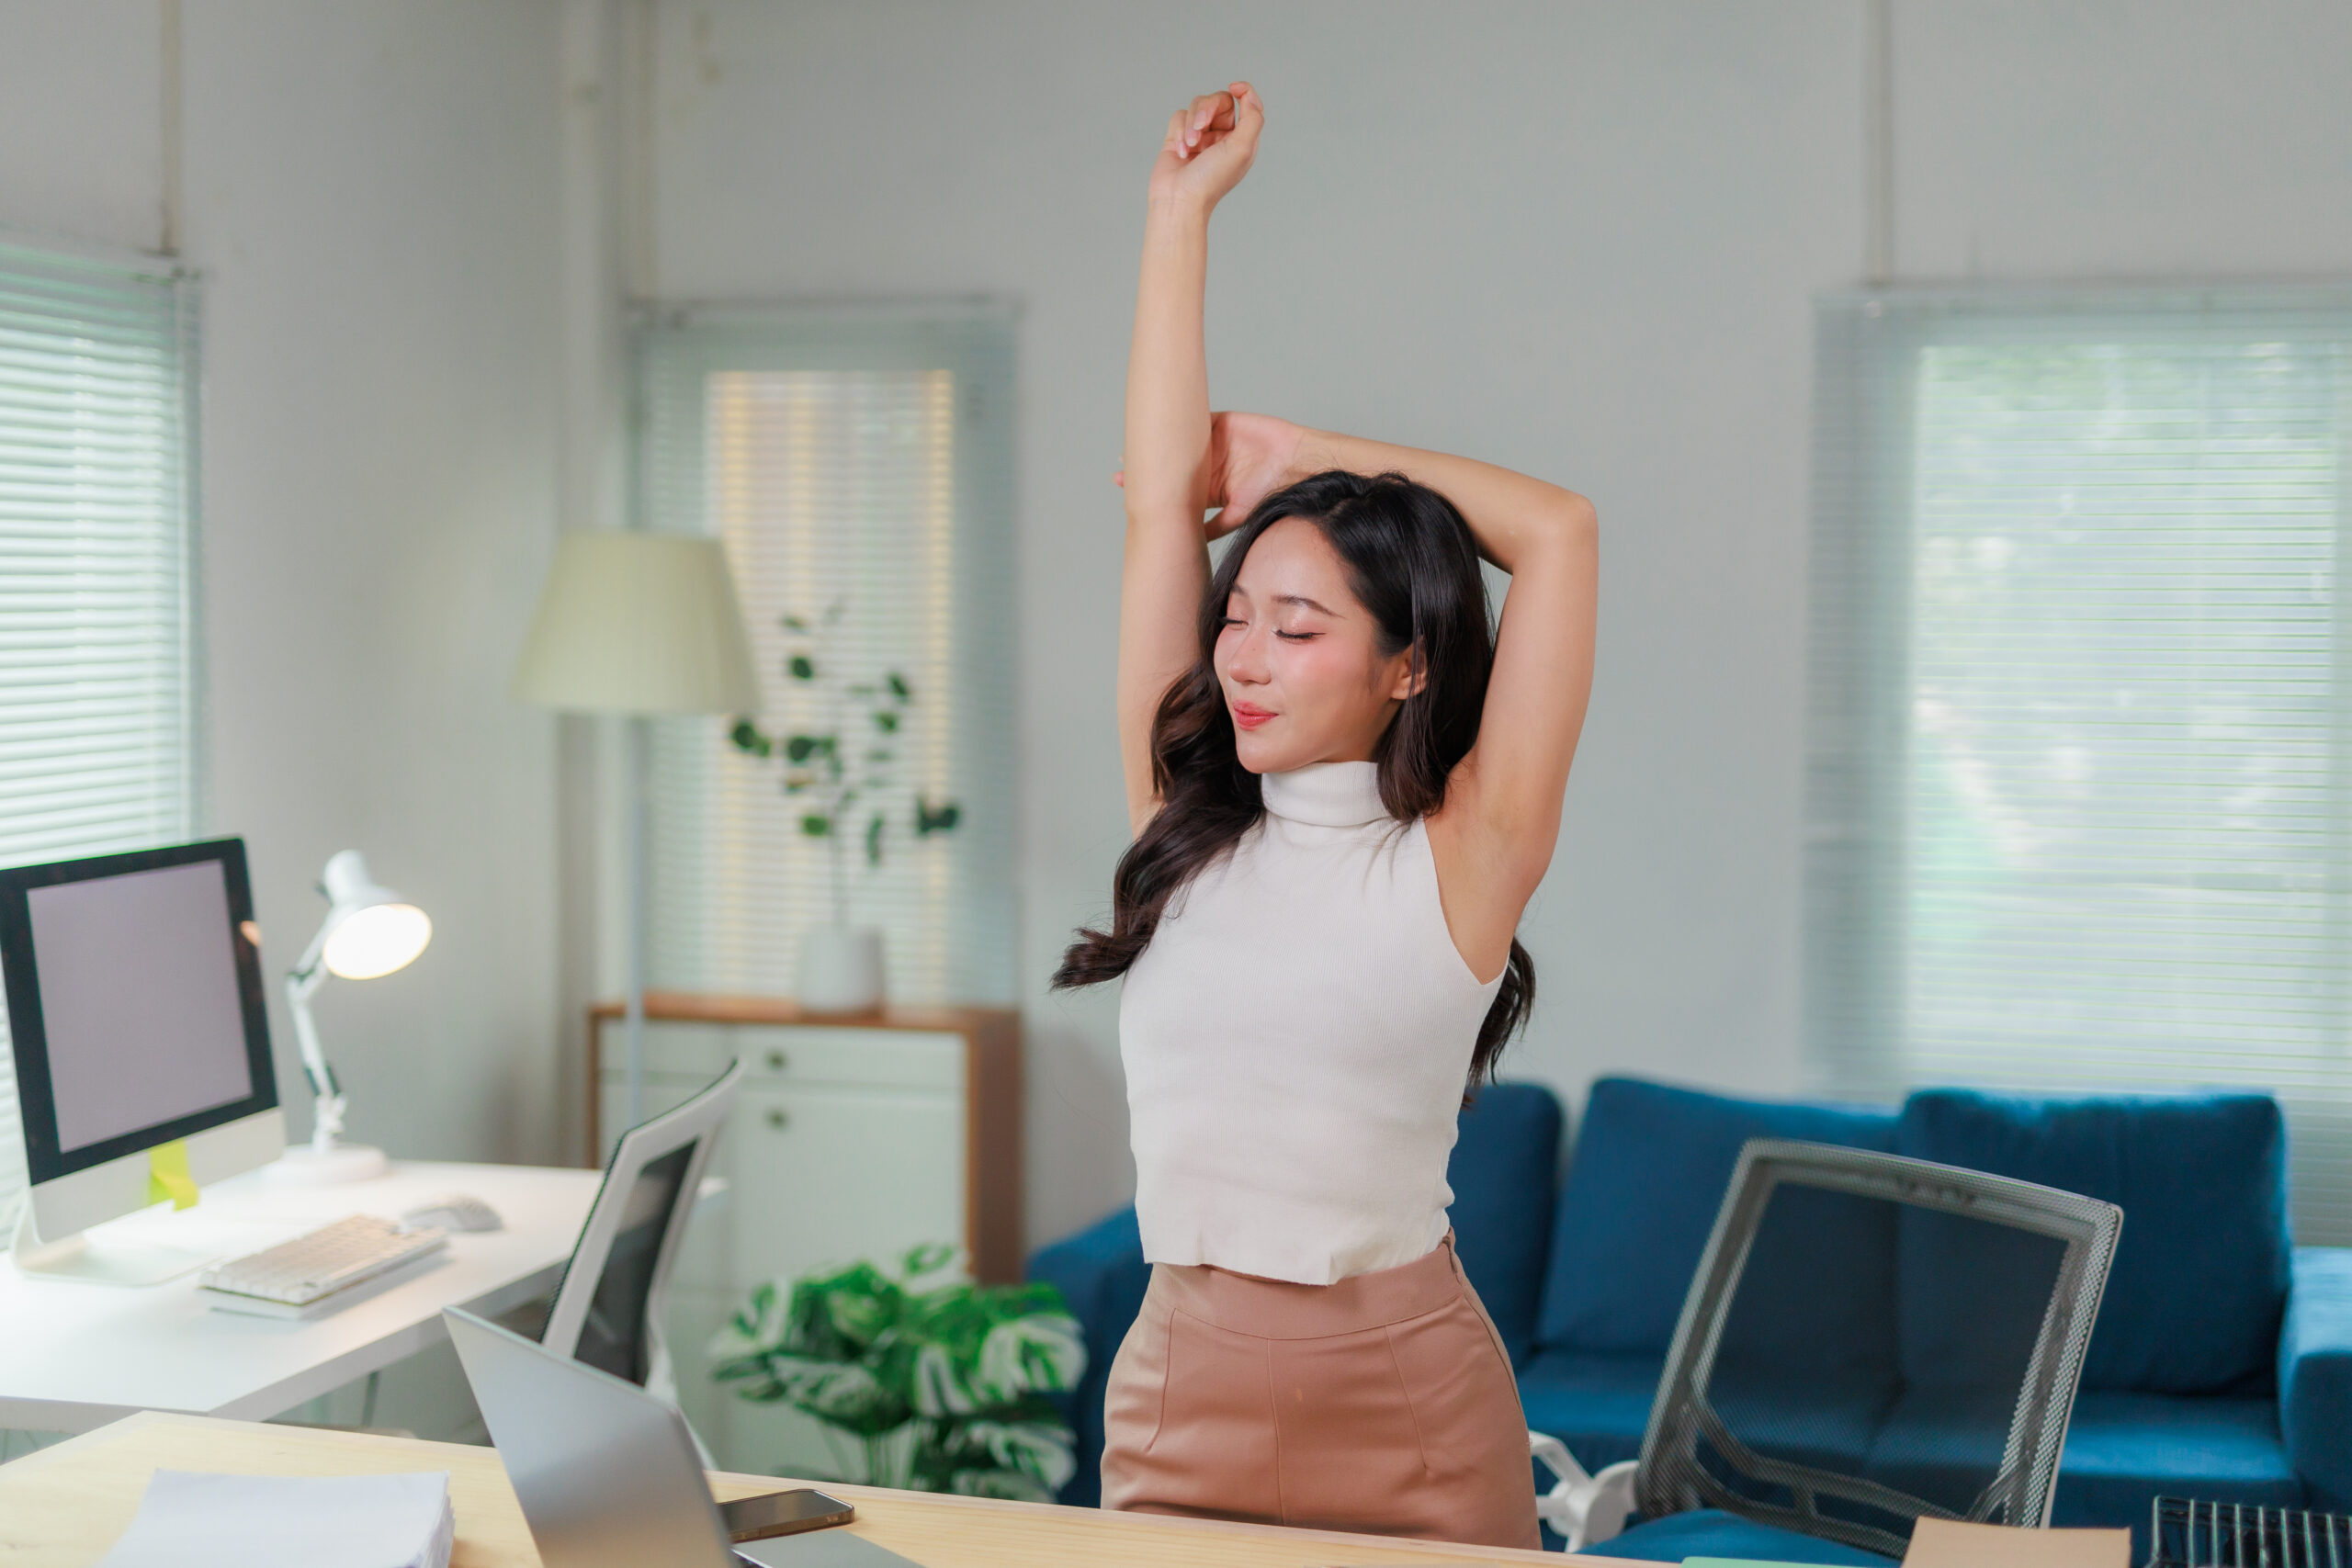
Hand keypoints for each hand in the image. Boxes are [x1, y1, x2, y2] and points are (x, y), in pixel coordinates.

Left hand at [1116, 410, 1304, 537]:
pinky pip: (1193, 419)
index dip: (1153, 491)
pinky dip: (1176, 419)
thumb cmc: (1270, 493)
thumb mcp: (1237, 515)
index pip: (1173, 490)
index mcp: (1208, 489)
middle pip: (1169, 465)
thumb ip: (1212, 527)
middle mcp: (1206, 466)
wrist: (1294, 466)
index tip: (1127, 494)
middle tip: (1121, 471)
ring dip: (1156, 442)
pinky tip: (1157, 422)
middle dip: (1147, 467)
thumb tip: (1185, 544)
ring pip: (1176, 442)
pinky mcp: (1218, 423)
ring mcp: (1211, 443)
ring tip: (1133, 447)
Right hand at [1146, 82, 1262, 215]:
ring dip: (1191, 124)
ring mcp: (1200, 136)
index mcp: (1241, 139)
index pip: (1247, 104)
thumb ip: (1252, 118)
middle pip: (1218, 100)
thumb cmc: (1211, 180)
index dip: (1243, 91)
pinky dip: (1179, 132)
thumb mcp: (1242, 149)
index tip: (1235, 88)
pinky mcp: (1178, 137)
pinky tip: (1181, 152)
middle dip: (1207, 109)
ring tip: (1190, 146)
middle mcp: (1222, 136)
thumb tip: (1248, 94)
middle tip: (1200, 128)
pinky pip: (1179, 117)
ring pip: (1196, 106)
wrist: (1179, 199)